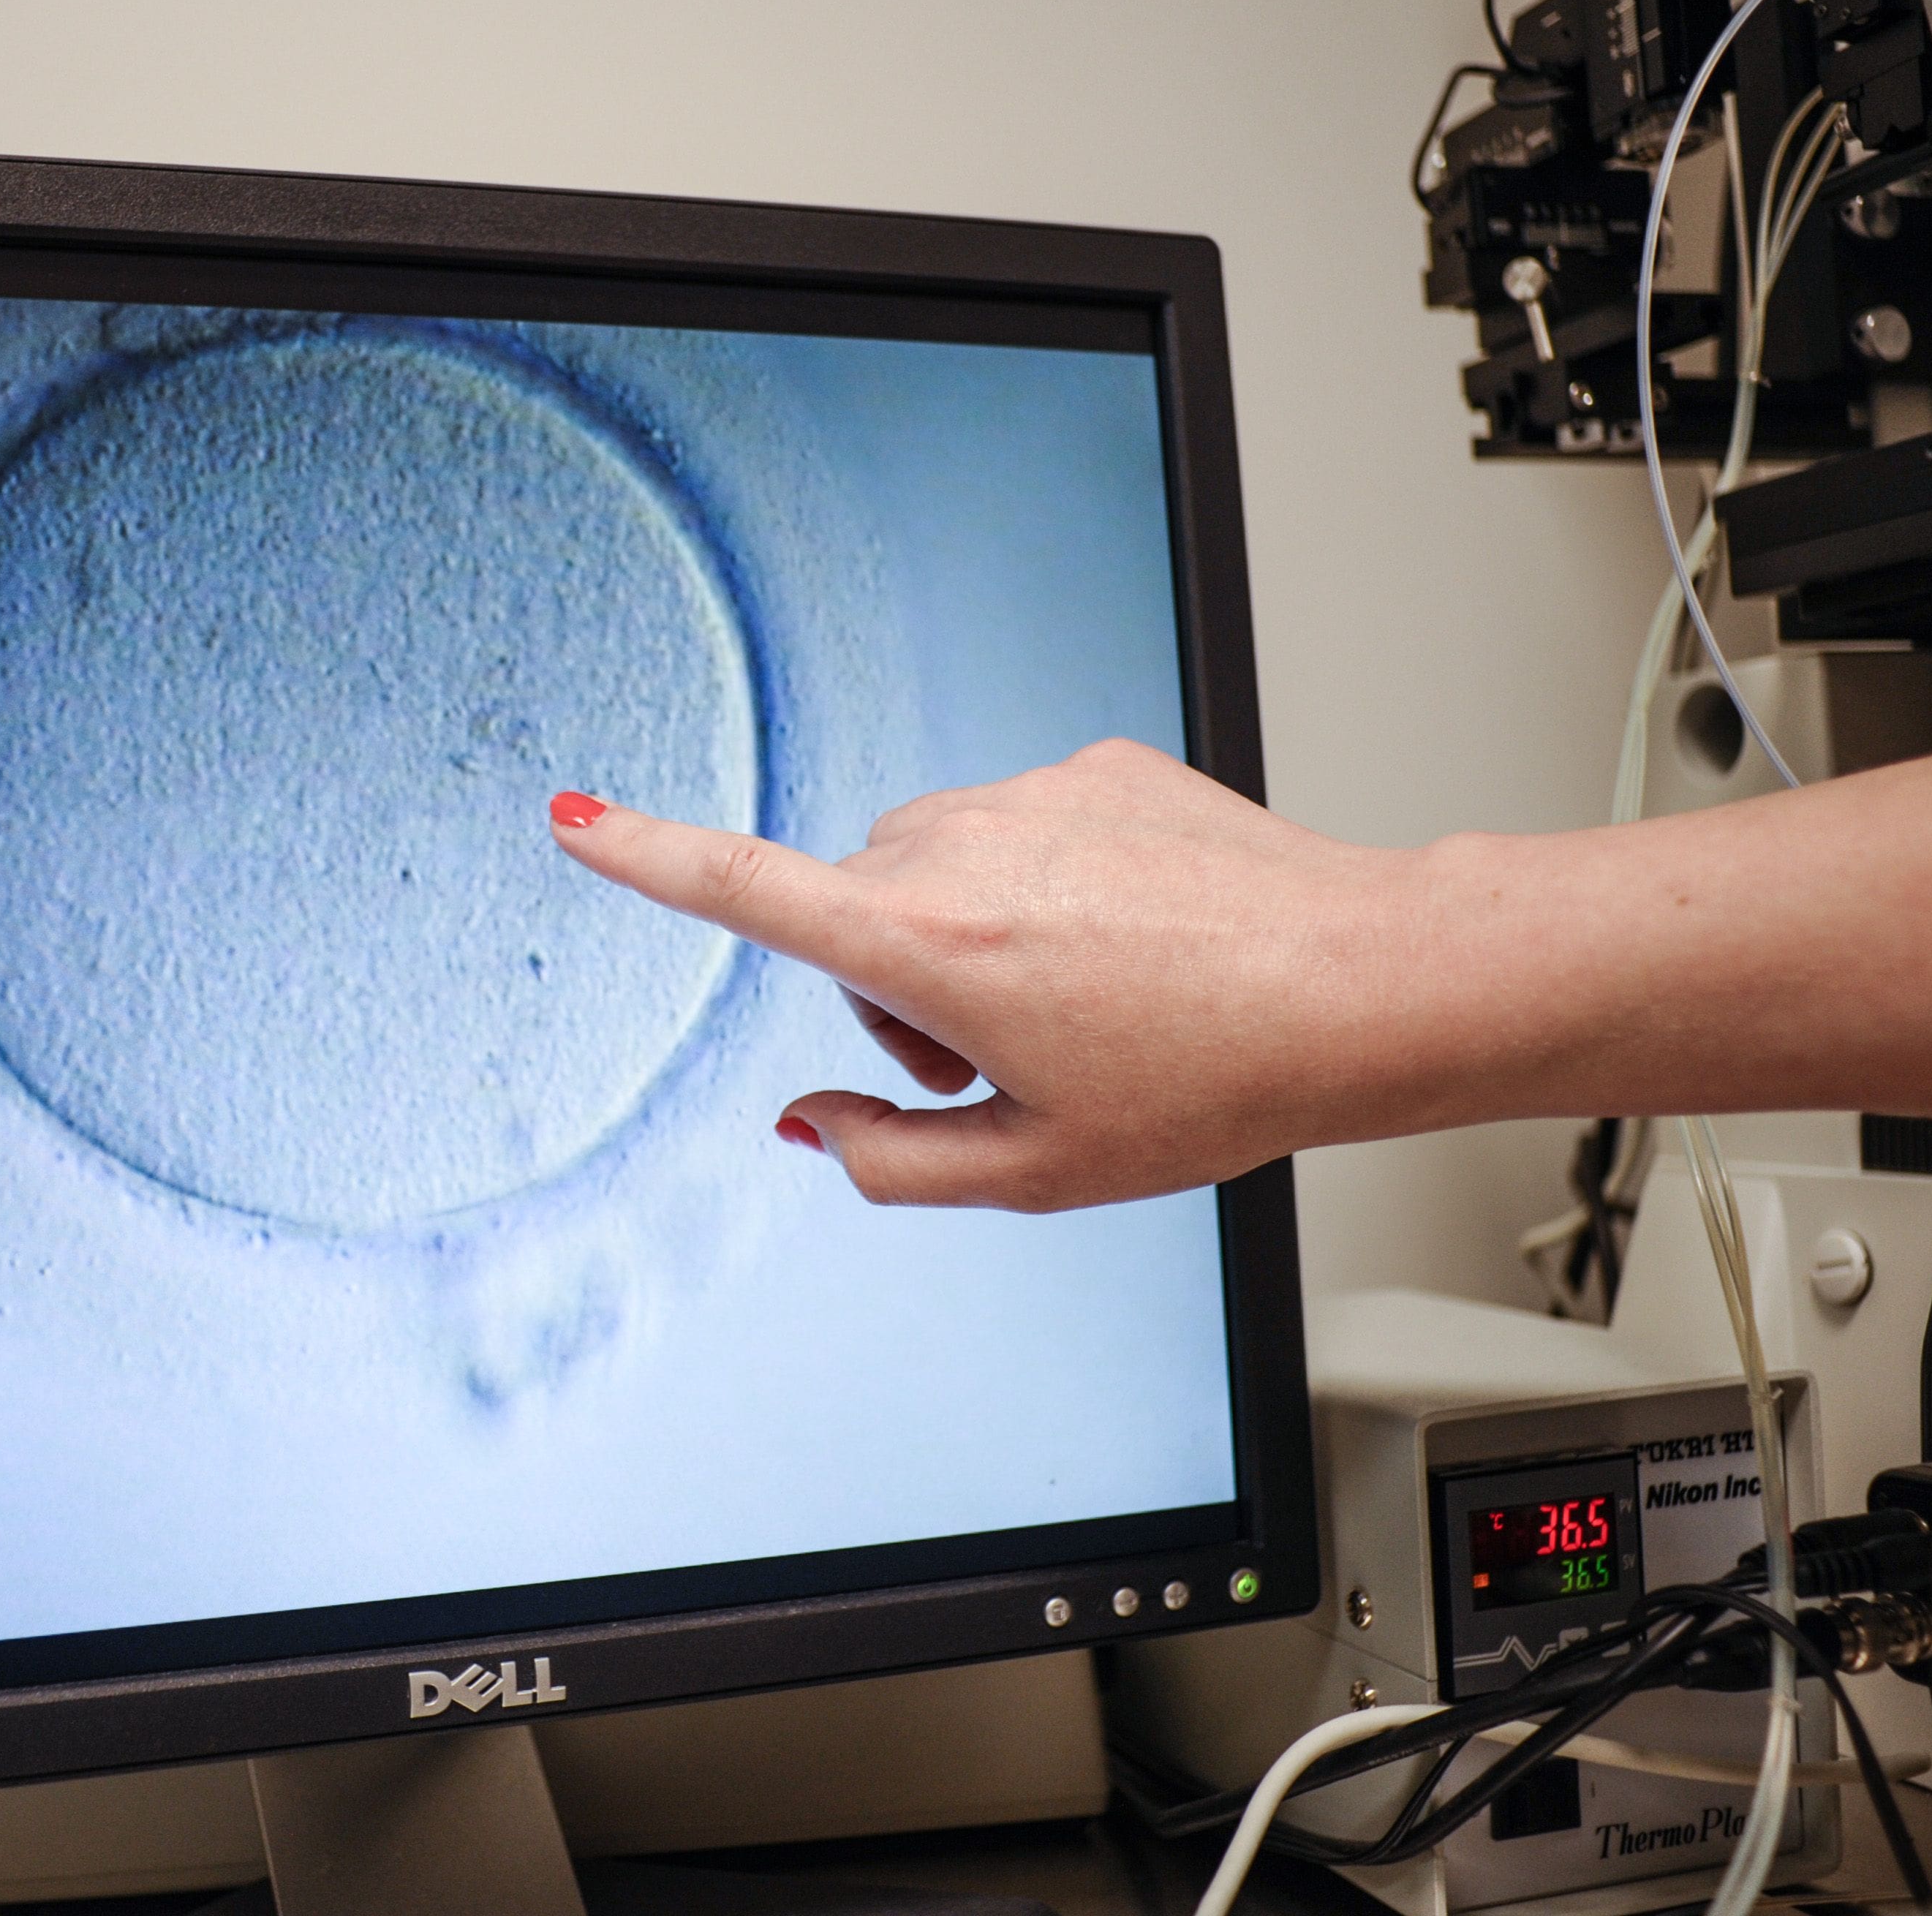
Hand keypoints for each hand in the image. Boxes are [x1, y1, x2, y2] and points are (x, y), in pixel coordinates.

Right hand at [548, 740, 1424, 1209]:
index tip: (572, 814)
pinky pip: (1018, 824)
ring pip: (932, 865)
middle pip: (853, 911)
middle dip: (894, 988)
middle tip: (1006, 1061)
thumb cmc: (1210, 1081)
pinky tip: (1133, 939)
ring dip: (964, 932)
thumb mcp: (1037, 1168)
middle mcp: (961, 845)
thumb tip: (807, 1123)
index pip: (747, 890)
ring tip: (1084, 999)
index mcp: (929, 945)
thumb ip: (889, 1159)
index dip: (645, 857)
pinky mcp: (1095, 762)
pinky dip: (1043, 883)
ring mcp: (1032, 791)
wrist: (1359, 979)